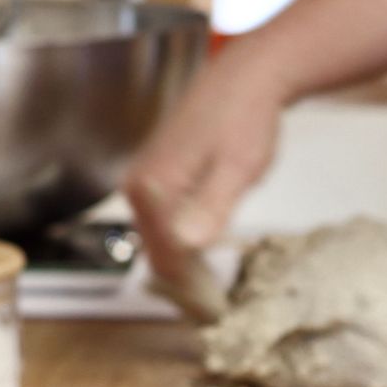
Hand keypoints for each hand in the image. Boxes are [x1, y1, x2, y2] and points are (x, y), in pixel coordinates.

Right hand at [125, 47, 290, 287]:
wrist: (247, 78)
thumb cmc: (245, 118)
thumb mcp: (237, 166)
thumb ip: (211, 206)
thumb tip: (186, 243)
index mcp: (151, 186)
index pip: (162, 253)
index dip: (187, 285)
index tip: (210, 308)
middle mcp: (139, 185)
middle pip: (156, 249)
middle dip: (183, 278)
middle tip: (213, 304)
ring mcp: (147, 181)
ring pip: (160, 238)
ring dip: (183, 263)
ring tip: (211, 286)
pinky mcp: (159, 177)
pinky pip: (165, 222)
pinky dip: (184, 241)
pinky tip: (206, 251)